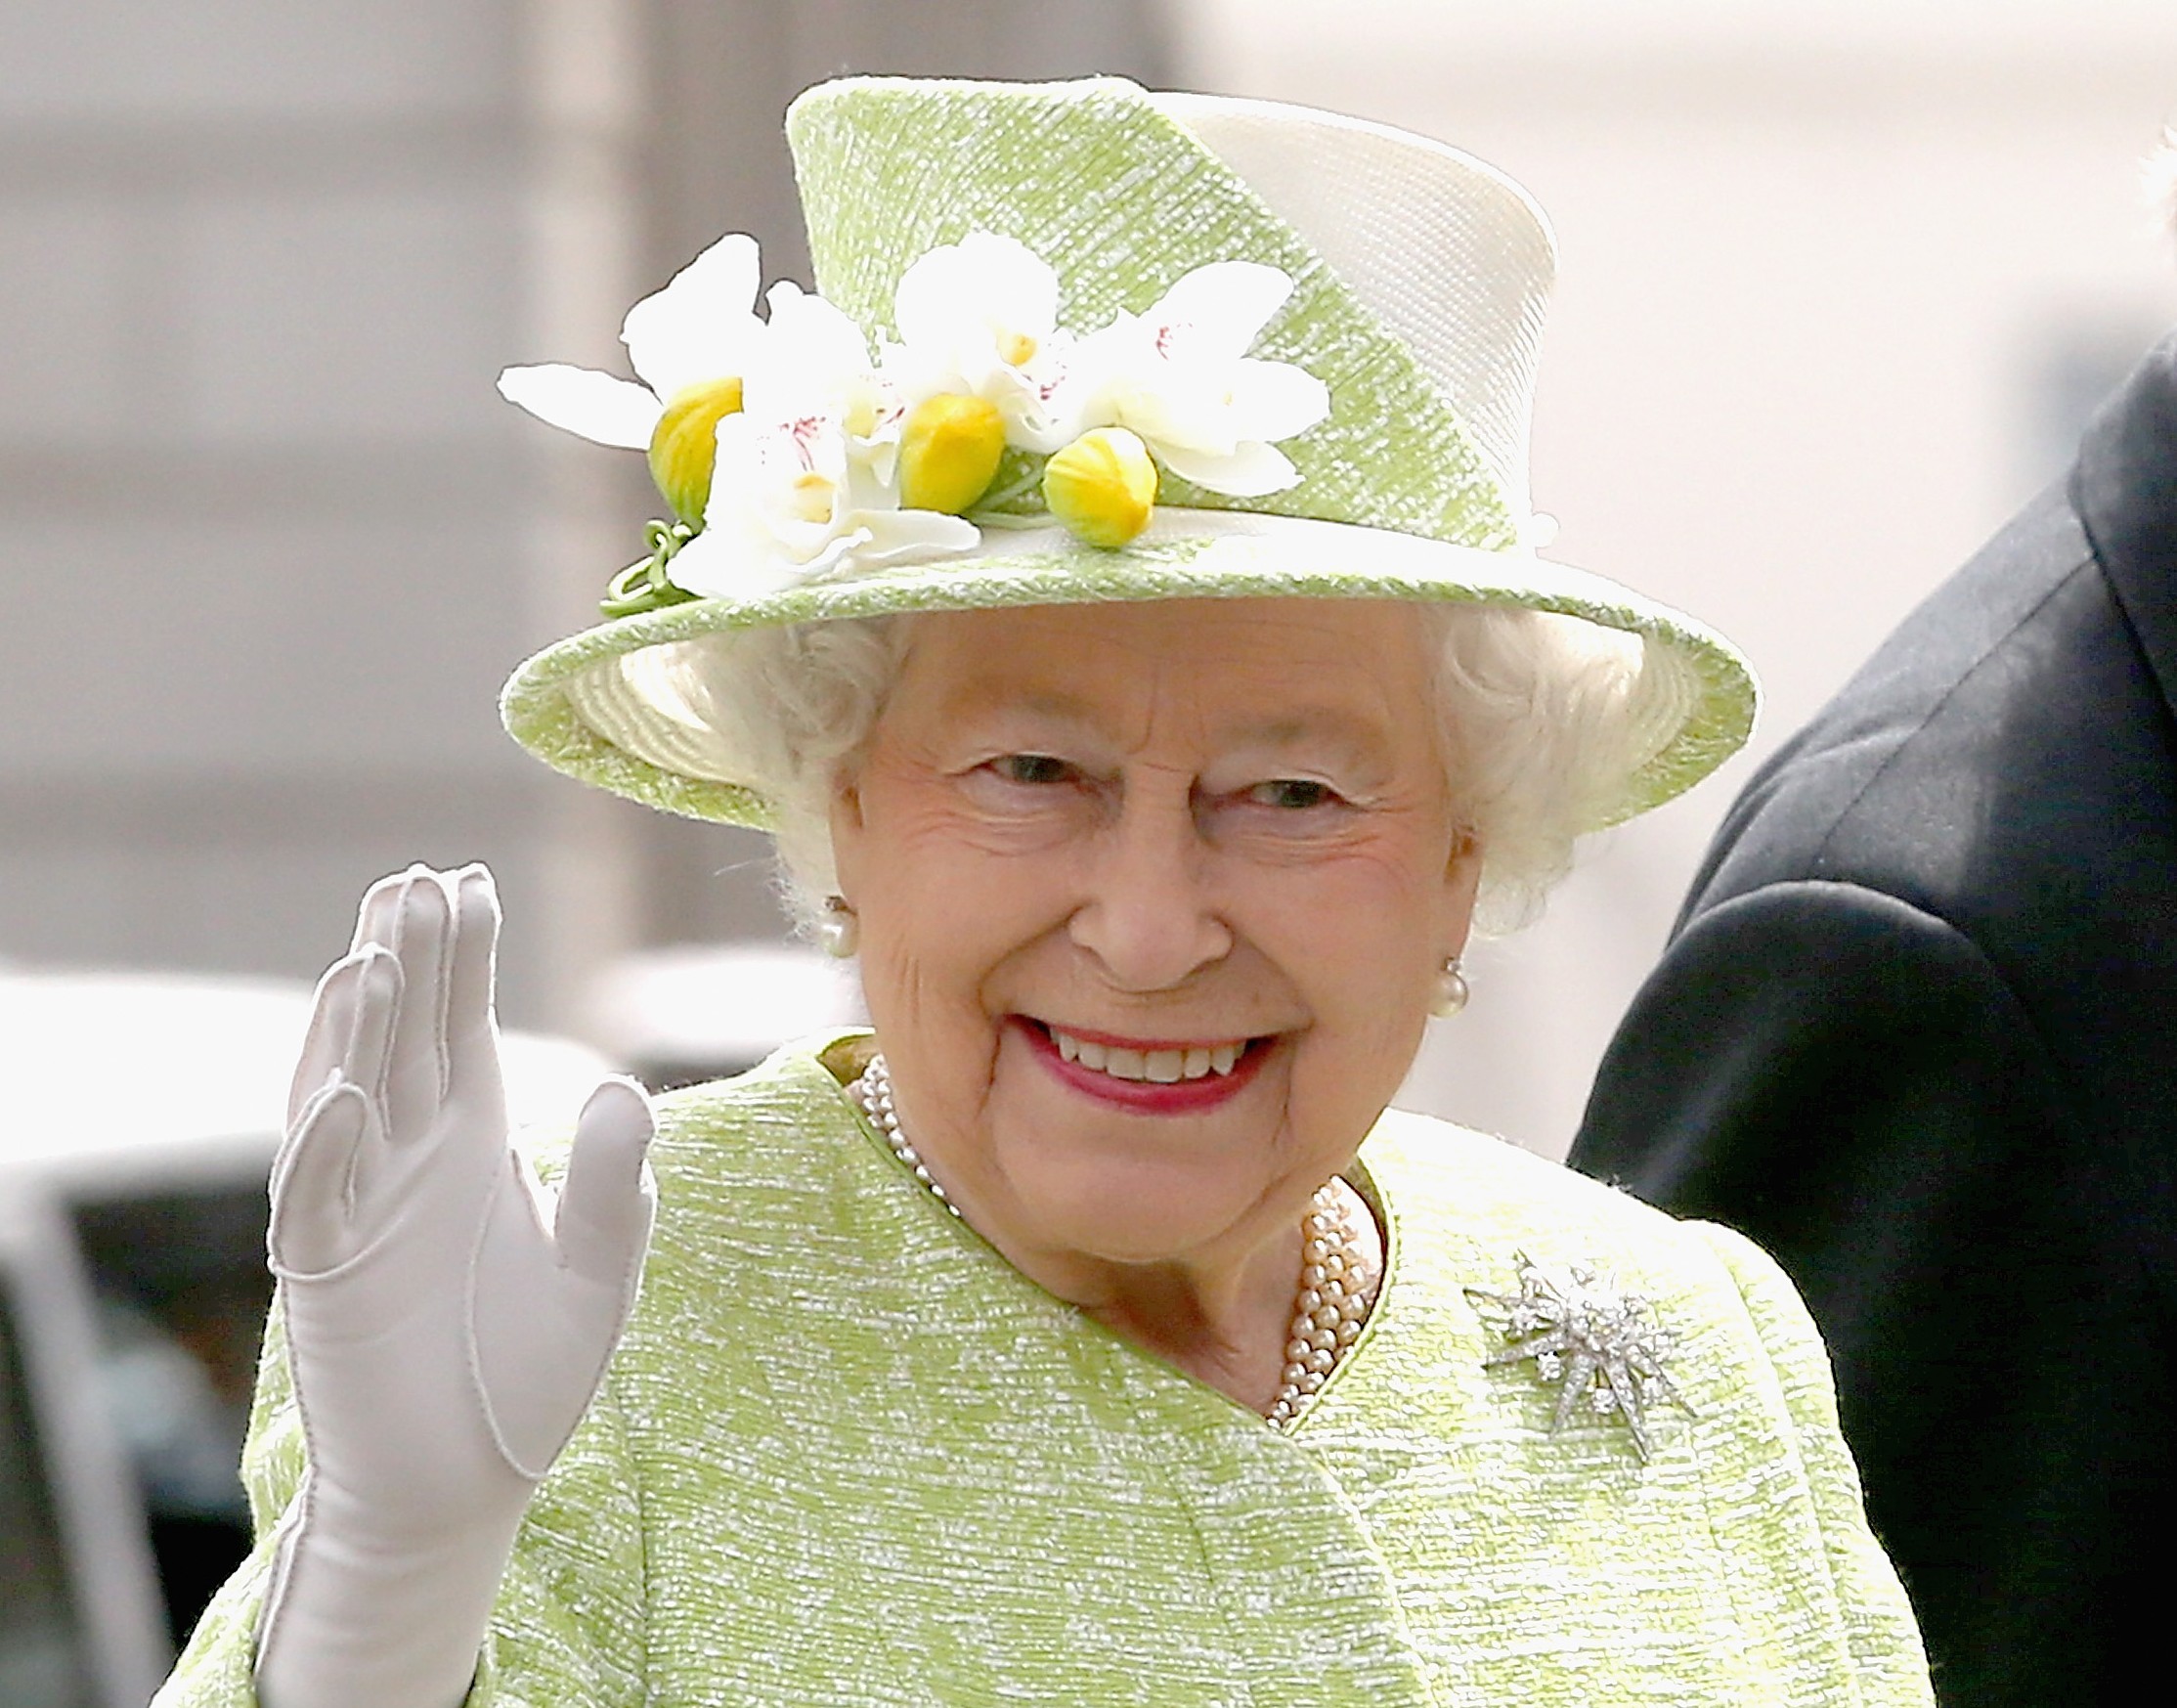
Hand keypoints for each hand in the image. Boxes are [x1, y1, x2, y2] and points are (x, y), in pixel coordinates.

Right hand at [256, 864, 653, 1707]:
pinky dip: (329, 1146)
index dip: (462, 958)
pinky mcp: (326, 1273)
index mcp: (475, 1143)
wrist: (464, 1486)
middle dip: (409, 962)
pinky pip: (318, 1198)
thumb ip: (615, 1187)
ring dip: (359, 1031)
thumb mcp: (597, 1275)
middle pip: (403, 1038)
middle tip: (415, 883)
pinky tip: (350, 1092)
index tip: (466, 880)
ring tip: (377, 955)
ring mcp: (361, 1208)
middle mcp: (411, 1158)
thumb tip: (627, 1087)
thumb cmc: (527, 1377)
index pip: (464, 1027)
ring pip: (348, 1095)